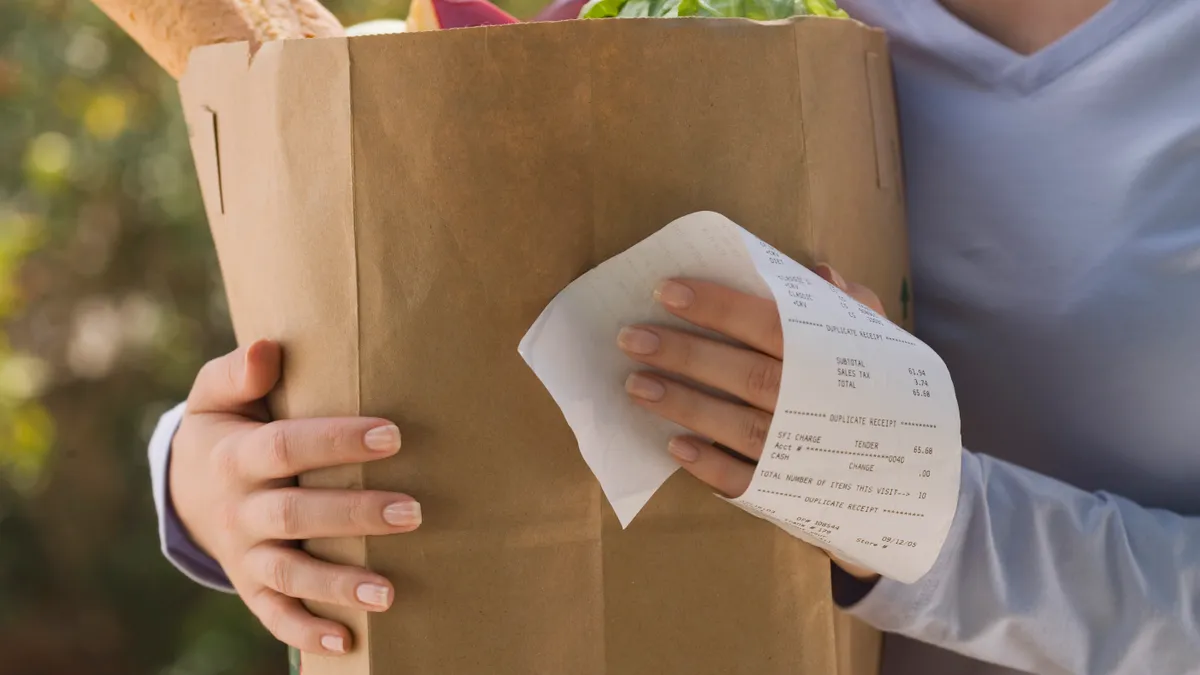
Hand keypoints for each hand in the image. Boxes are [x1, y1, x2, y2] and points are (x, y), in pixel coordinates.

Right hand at [171, 340, 420, 654]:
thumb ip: (239, 372)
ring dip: (337, 584)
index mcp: (237, 456)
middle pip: (296, 514)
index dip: (337, 441)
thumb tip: (267, 348)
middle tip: (414, 512)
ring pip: (289, 572)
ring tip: (389, 593)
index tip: (392, 435)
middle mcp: (240, 509)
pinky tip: (347, 641)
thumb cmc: (225, 428)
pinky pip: (274, 613)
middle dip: (353, 515)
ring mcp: (244, 552)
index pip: (288, 447)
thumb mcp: (217, 395)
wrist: (185, 487)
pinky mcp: (251, 584)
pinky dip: (305, 630)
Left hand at [617, 264, 882, 579]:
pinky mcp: (792, 493)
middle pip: (744, 375)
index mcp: (833, 360)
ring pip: (738, 427)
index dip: (717, 307)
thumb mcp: (884, 344)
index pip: (768, 323)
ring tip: (635, 386)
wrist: (922, 482)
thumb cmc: (890, 397)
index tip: (666, 291)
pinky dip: (710, 466)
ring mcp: (803, 455)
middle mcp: (816, 406)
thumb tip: (817, 273)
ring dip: (685, 406)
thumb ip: (853, 306)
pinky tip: (675, 447)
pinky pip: (747, 482)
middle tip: (631, 338)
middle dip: (685, 355)